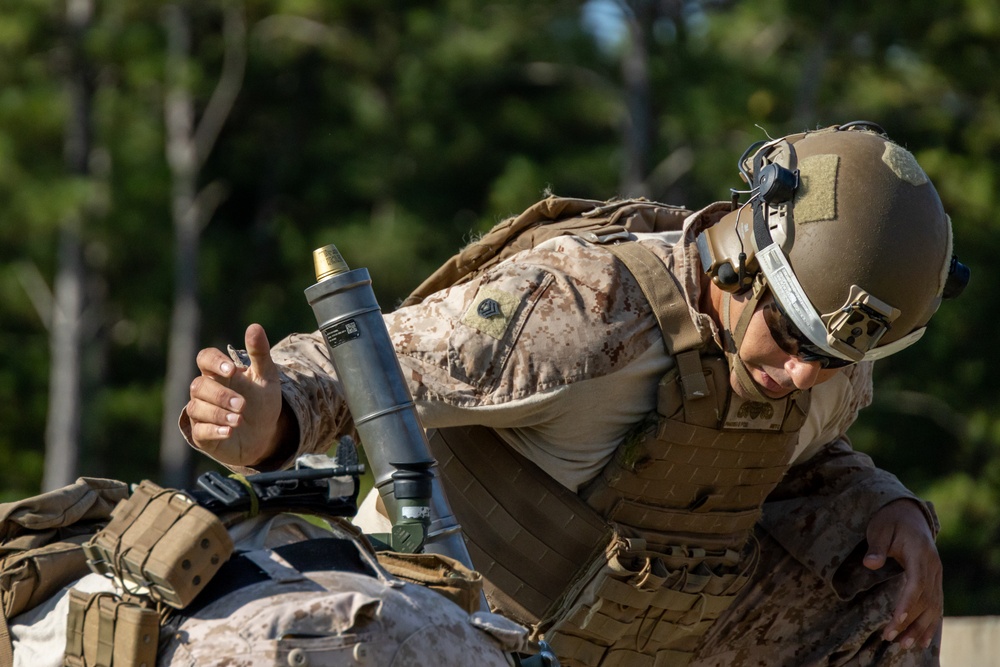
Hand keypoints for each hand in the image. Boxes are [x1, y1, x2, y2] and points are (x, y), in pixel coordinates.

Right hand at [185, 323, 285, 466]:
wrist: (265, 433)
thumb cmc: (262, 401)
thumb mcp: (267, 377)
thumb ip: (260, 353)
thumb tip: (254, 327)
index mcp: (220, 373)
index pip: (205, 358)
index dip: (214, 362)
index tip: (231, 370)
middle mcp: (206, 391)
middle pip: (199, 386)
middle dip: (220, 395)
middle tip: (243, 404)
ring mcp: (202, 413)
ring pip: (196, 408)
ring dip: (217, 413)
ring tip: (238, 419)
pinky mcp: (203, 435)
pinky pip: (199, 431)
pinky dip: (213, 431)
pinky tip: (229, 431)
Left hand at [864, 498, 942, 649]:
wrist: (908, 513)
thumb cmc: (891, 520)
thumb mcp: (880, 528)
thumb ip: (877, 547)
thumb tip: (870, 563)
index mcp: (921, 554)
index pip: (916, 584)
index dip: (908, 603)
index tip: (897, 619)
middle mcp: (933, 567)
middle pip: (924, 600)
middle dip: (909, 621)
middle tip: (891, 638)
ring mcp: (936, 574)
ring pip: (932, 606)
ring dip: (920, 627)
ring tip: (904, 646)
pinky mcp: (934, 580)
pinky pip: (935, 605)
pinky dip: (929, 623)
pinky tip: (921, 640)